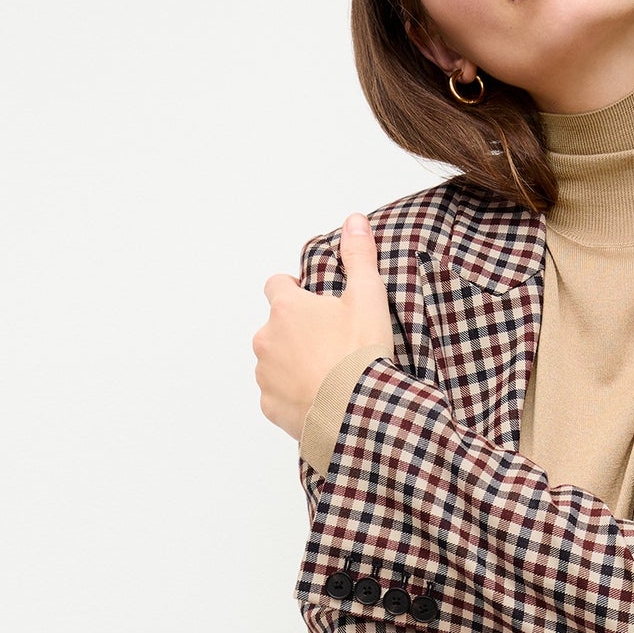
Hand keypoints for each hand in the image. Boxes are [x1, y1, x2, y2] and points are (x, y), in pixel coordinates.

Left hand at [255, 211, 395, 443]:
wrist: (357, 412)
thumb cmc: (360, 354)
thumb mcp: (368, 298)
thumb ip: (359, 256)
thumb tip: (354, 220)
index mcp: (286, 309)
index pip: (276, 285)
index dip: (293, 289)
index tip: (311, 300)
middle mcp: (266, 338)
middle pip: (274, 326)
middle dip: (295, 331)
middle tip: (329, 343)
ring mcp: (265, 375)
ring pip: (273, 361)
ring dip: (292, 363)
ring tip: (325, 374)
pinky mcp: (269, 406)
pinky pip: (276, 396)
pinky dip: (292, 395)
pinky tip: (318, 398)